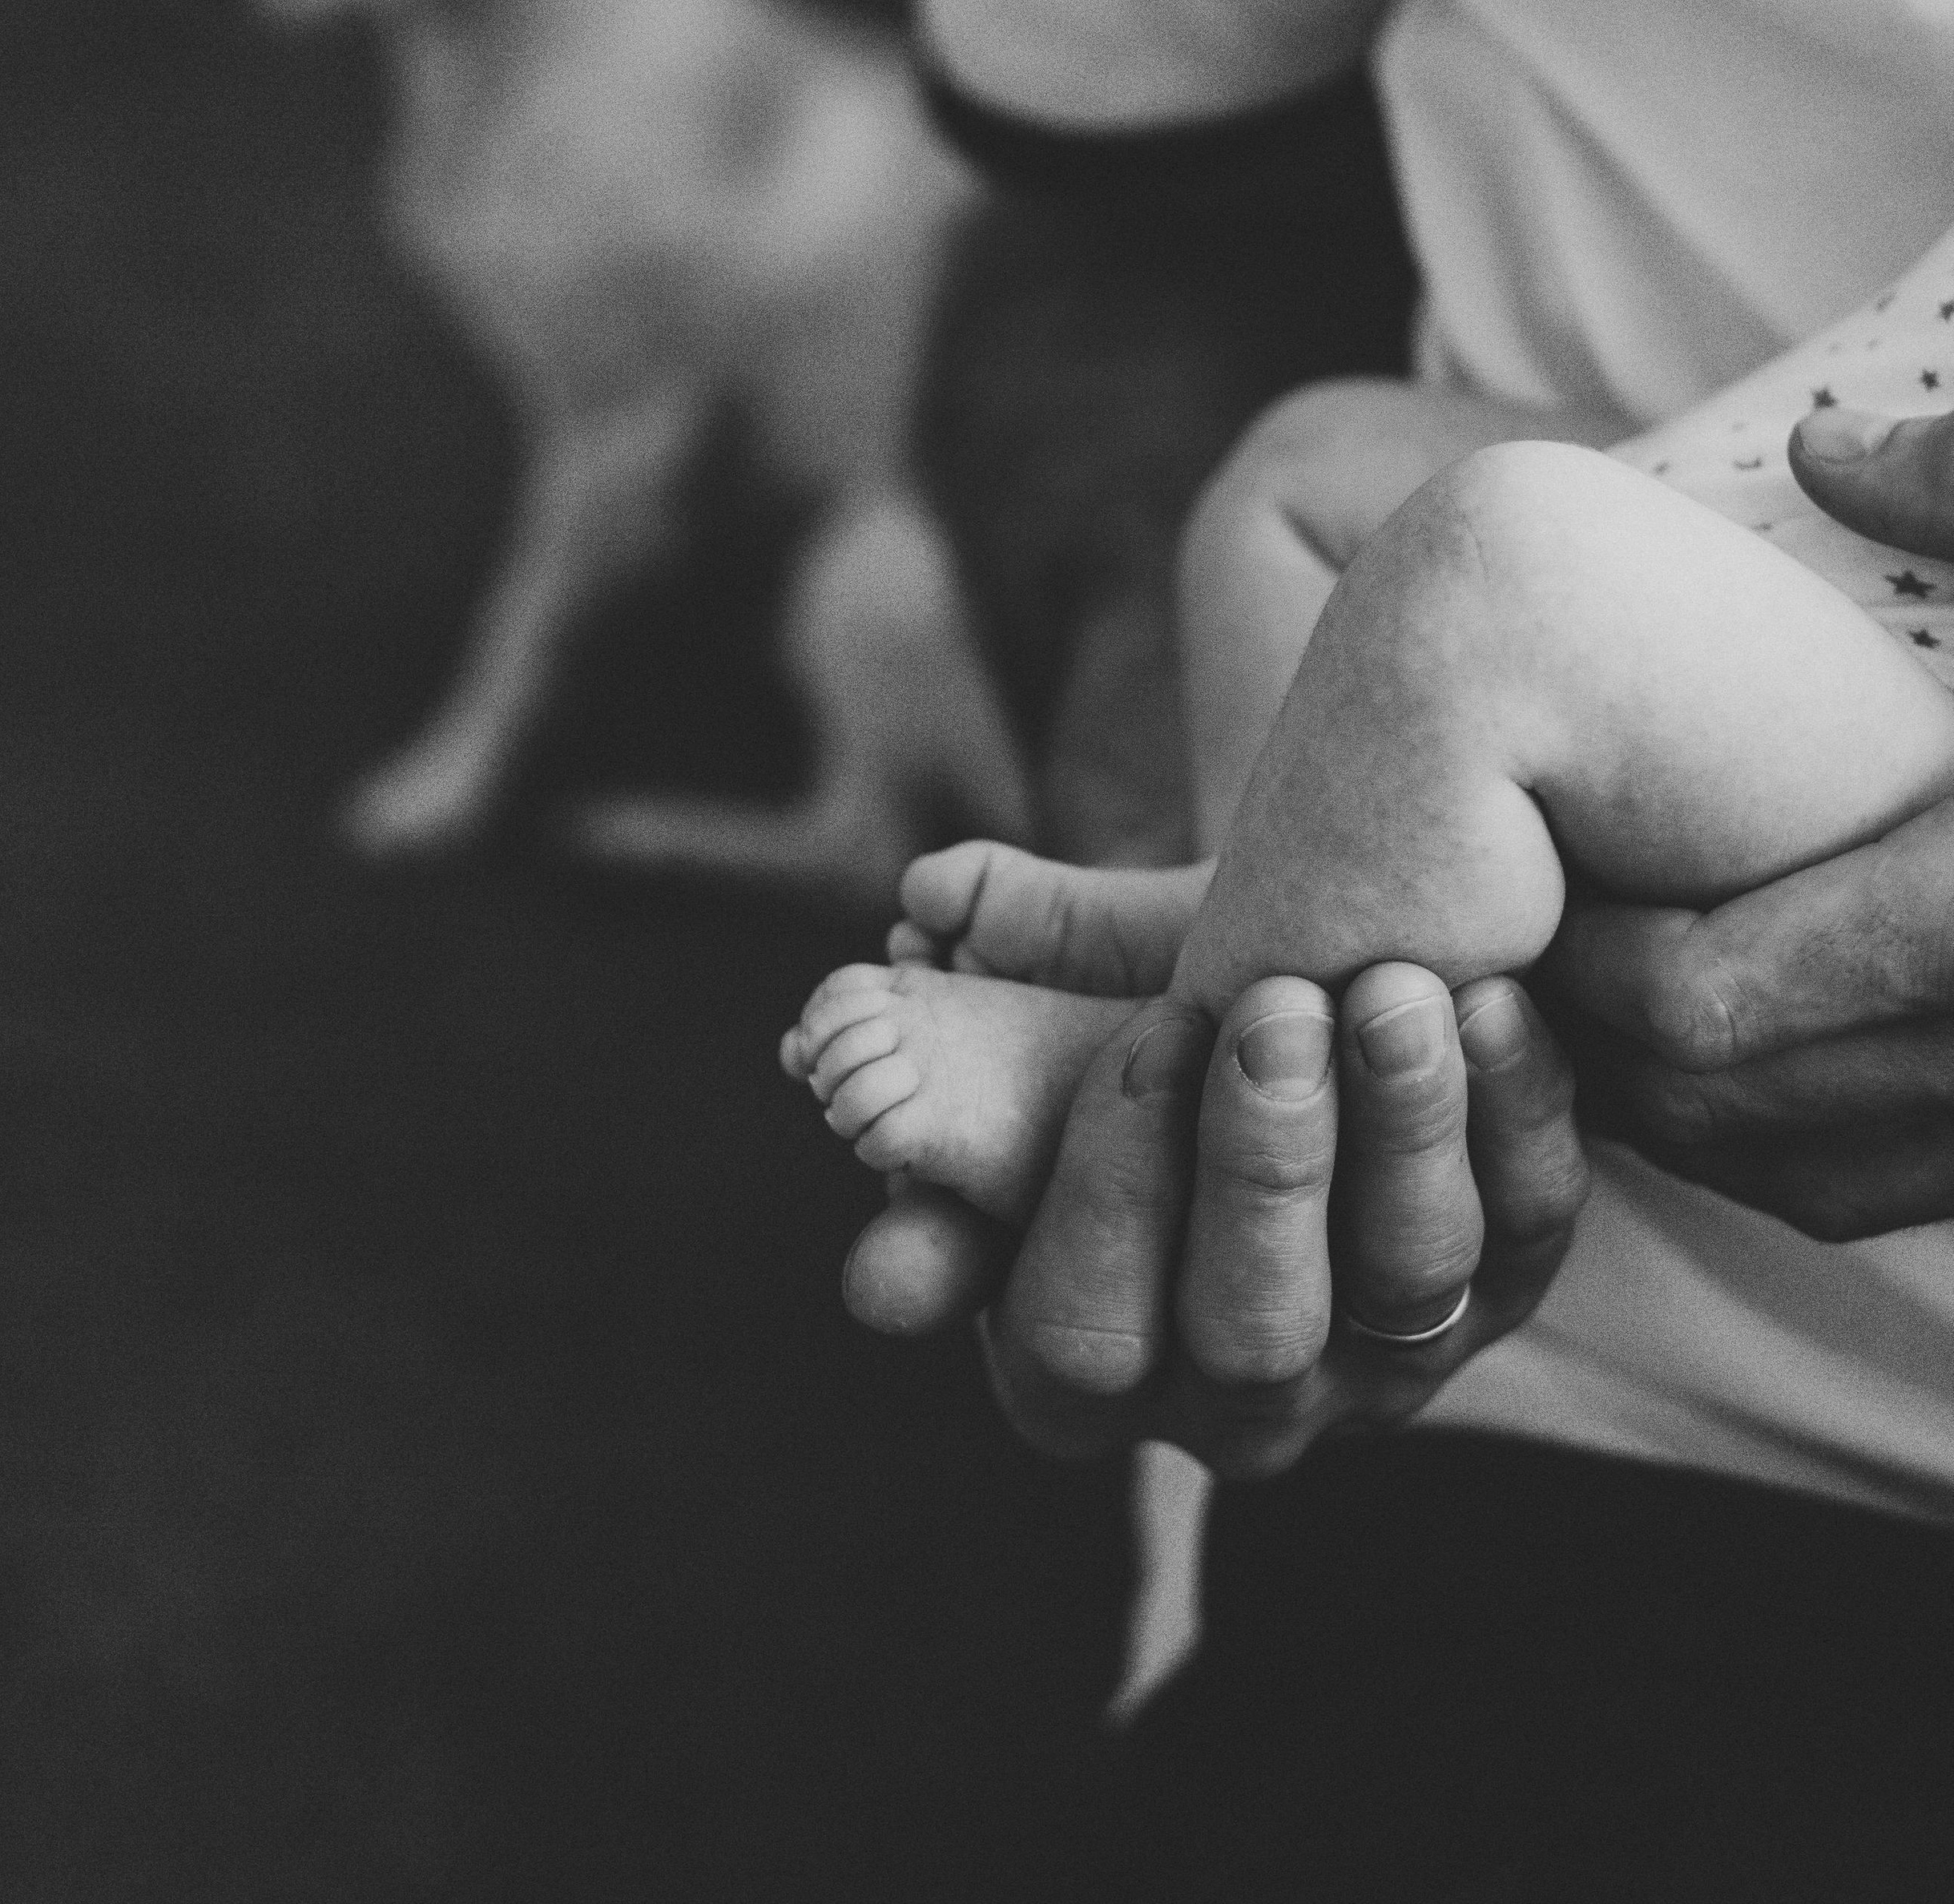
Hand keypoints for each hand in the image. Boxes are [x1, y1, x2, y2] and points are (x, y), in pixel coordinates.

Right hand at [979, 963, 1584, 1474]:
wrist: (1295, 973)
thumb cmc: (1131, 1012)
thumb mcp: (1039, 1019)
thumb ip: (959, 1055)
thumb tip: (840, 1084)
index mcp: (1077, 1363)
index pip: (1078, 1336)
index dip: (1113, 1194)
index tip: (1145, 1039)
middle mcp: (1234, 1397)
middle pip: (1250, 1332)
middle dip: (1262, 1166)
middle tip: (1269, 1010)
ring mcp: (1382, 1355)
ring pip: (1406, 1280)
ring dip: (1401, 1131)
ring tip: (1391, 992)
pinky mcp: (1507, 1285)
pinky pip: (1529, 1224)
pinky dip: (1517, 1111)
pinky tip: (1495, 1002)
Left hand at [1544, 396, 1953, 1238]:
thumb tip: (1830, 445)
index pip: (1698, 998)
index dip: (1581, 953)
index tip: (1543, 861)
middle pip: (1714, 1108)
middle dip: (1598, 1031)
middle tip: (1540, 919)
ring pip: (1789, 1176)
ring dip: (1677, 1097)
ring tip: (1613, 971)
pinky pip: (1877, 1191)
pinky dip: (1783, 1137)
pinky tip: (1747, 1033)